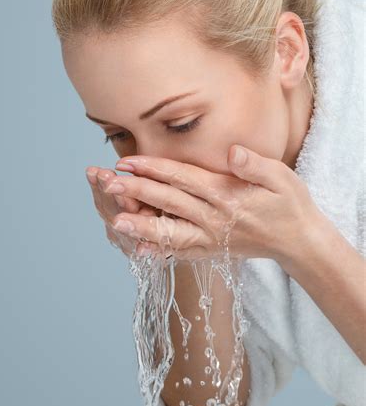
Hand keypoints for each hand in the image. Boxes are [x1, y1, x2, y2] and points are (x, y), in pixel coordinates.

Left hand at [99, 144, 319, 262]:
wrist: (299, 242)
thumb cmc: (290, 204)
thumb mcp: (281, 178)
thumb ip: (255, 165)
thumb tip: (232, 152)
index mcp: (226, 195)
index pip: (182, 178)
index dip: (153, 168)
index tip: (128, 161)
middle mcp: (213, 219)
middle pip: (168, 202)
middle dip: (136, 192)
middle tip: (107, 184)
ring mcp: (210, 239)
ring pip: (169, 232)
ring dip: (140, 226)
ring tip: (114, 222)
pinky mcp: (210, 251)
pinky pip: (181, 253)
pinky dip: (159, 252)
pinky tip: (139, 251)